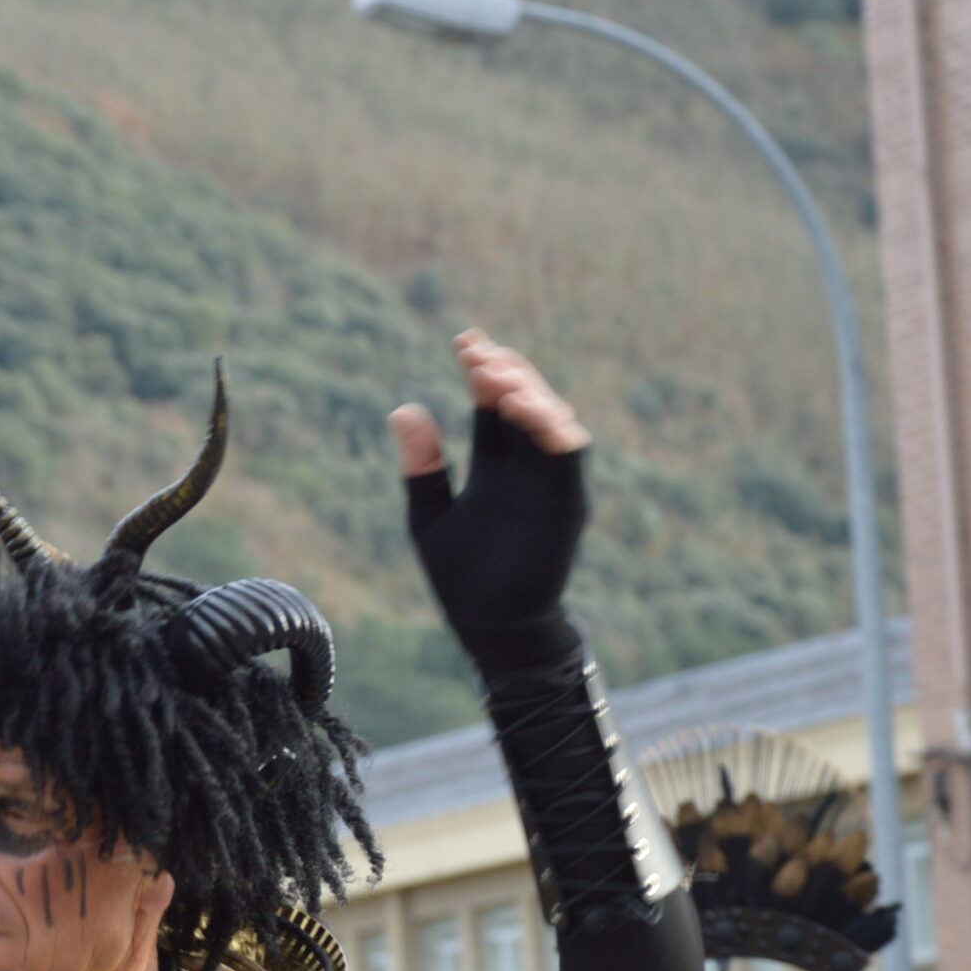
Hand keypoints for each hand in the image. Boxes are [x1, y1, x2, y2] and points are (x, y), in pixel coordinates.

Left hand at [395, 329, 590, 675]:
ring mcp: (549, 484)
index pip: (493, 406)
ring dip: (530, 394)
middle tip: (477, 354)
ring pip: (551, 422)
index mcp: (495, 466)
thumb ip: (421, 465)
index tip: (463, 341)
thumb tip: (403, 408)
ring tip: (498, 376)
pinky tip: (529, 410)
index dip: (482, 371)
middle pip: (524, 403)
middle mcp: (526, 468)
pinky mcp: (565, 506)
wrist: (490, 628)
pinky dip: (553, 431)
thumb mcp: (429, 515)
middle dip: (505, 373)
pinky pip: (567, 460)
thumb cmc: (462, 578)